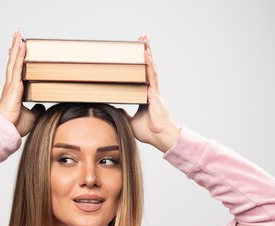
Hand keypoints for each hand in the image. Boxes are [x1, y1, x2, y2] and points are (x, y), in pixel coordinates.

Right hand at [0, 31, 44, 136]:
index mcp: (13, 92)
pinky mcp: (14, 85)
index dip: (15, 60)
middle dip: (14, 48)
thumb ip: (36, 109)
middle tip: (16, 36)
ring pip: (13, 60)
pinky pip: (17, 66)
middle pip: (12, 62)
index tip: (15, 50)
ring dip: (16, 46)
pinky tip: (22, 45)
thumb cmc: (15, 125)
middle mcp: (10, 85)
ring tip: (18, 34)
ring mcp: (11, 84)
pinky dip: (20, 55)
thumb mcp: (32, 115)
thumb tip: (41, 105)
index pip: (15, 72)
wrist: (8, 129)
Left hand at [121, 35, 181, 152]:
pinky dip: (149, 64)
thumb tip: (115, 109)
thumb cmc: (149, 132)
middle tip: (141, 39)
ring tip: (145, 39)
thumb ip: (124, 114)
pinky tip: (146, 53)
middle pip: (146, 68)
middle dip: (145, 53)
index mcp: (144, 96)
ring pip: (150, 68)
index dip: (138, 65)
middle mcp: (150, 91)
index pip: (140, 77)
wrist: (160, 137)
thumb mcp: (131, 121)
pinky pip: (152, 76)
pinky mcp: (155, 93)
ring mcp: (154, 91)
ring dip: (148, 53)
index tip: (135, 55)